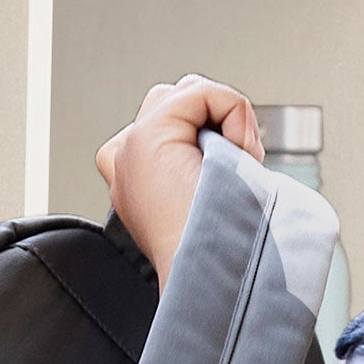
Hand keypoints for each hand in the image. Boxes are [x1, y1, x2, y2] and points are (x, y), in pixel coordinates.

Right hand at [96, 76, 261, 282]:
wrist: (210, 271)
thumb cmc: (221, 250)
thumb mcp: (216, 195)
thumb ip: (208, 160)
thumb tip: (232, 140)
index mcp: (135, 177)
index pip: (176, 123)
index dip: (218, 137)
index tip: (229, 184)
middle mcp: (125, 159)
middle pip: (180, 99)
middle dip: (220, 122)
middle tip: (239, 168)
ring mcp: (131, 146)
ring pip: (191, 92)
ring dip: (228, 118)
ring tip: (237, 163)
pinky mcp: (148, 135)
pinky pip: (202, 92)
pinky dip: (233, 111)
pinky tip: (237, 153)